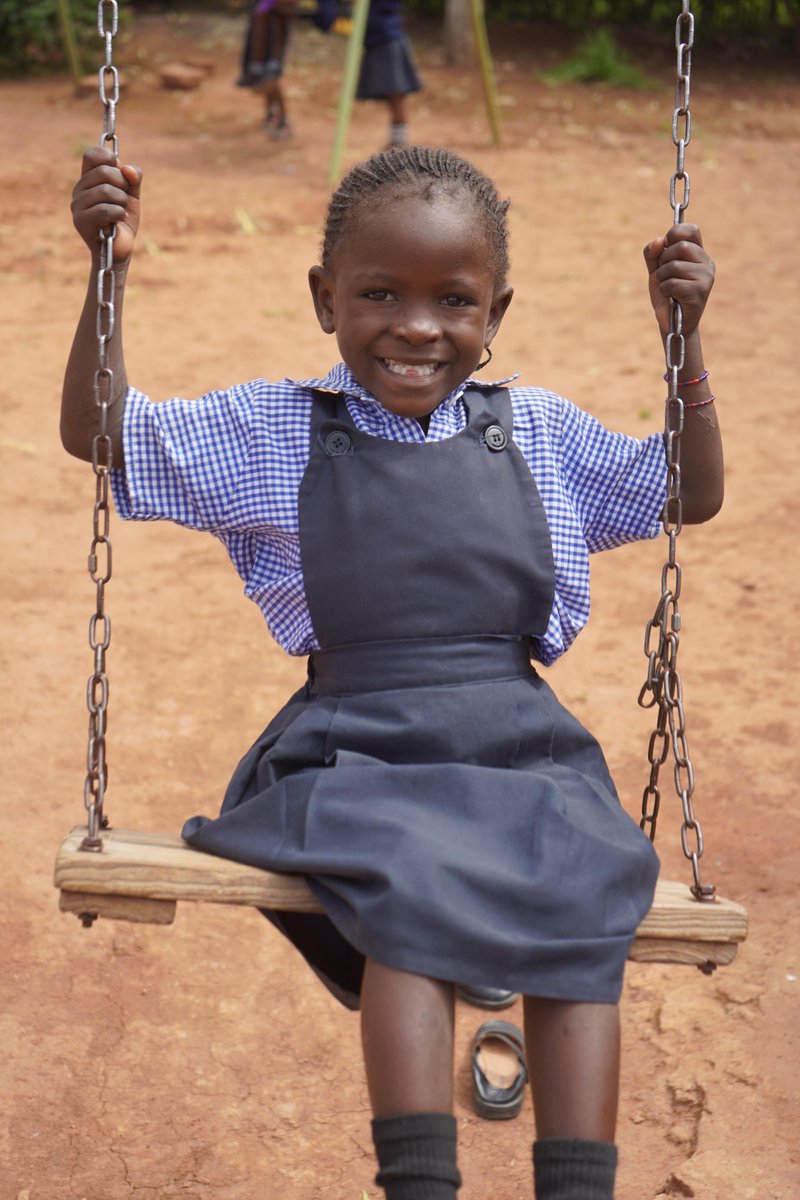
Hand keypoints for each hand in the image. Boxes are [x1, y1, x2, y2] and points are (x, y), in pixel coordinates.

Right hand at [71, 145, 141, 262]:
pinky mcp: (81, 222)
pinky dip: (119, 214)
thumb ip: (134, 178)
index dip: (107, 157)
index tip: (119, 169)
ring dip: (122, 202)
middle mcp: (79, 190)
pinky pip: (105, 210)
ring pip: (105, 191)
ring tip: (121, 211)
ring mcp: (77, 206)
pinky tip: (117, 221)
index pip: (91, 155)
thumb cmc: (123, 219)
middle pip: (103, 172)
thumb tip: (127, 168)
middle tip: (124, 199)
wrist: (120, 247)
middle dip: (123, 184)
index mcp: (88, 179)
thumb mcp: (132, 194)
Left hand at [643, 224, 714, 336]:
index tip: (666, 246)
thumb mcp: (656, 269)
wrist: (672, 322)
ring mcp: (706, 277)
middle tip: (664, 275)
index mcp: (699, 254)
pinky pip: (672, 283)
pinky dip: (665, 290)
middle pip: (680, 247)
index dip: (675, 234)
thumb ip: (653, 253)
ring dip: (662, 278)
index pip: (691, 230)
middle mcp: (707, 263)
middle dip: (663, 260)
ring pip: (674, 266)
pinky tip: (671, 297)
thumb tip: (659, 240)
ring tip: (668, 288)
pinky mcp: (700, 292)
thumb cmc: (666, 294)